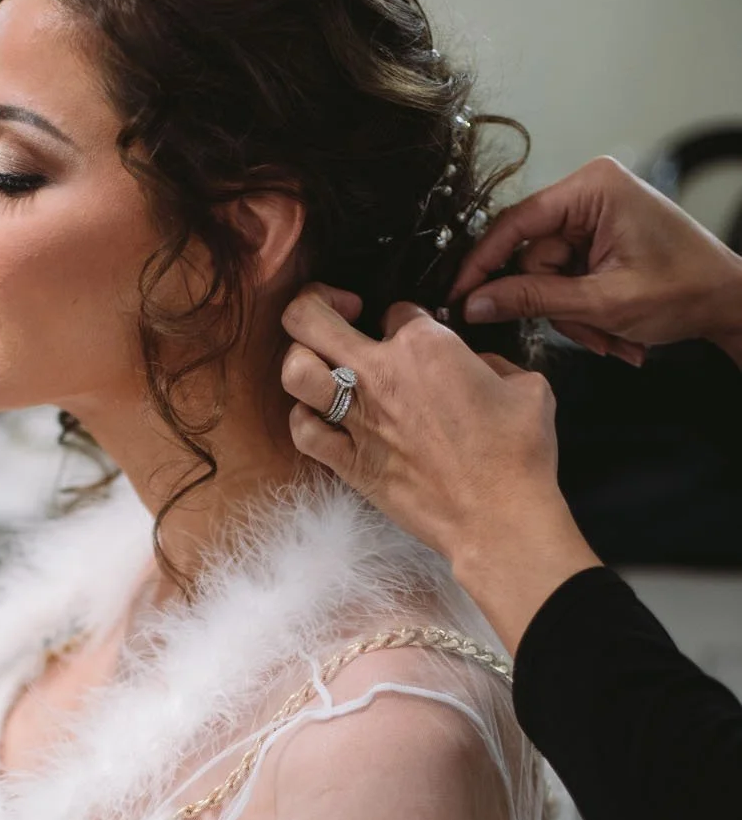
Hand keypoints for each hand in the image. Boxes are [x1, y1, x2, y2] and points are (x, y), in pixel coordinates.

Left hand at [281, 285, 599, 653]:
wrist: (499, 517)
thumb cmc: (518, 454)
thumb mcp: (525, 384)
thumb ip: (490, 362)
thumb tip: (474, 366)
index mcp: (425, 345)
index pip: (396, 308)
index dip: (405, 317)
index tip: (414, 334)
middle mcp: (379, 374)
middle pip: (309, 317)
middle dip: (316, 301)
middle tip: (338, 310)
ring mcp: (357, 419)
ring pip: (294, 369)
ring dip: (301, 358)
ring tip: (323, 363)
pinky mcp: (347, 462)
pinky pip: (301, 430)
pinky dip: (304, 419)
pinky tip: (322, 417)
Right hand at [452, 156, 741, 366]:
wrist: (728, 302)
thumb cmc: (686, 289)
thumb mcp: (603, 301)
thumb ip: (534, 300)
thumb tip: (477, 302)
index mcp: (593, 187)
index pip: (515, 222)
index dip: (483, 263)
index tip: (459, 294)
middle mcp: (589, 193)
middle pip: (532, 255)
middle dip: (555, 303)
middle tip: (587, 329)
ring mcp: (593, 216)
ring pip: (547, 275)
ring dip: (573, 314)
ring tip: (610, 333)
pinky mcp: (597, 239)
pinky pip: (565, 279)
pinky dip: (583, 310)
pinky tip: (611, 325)